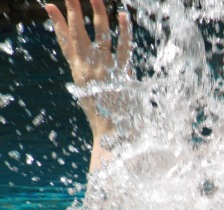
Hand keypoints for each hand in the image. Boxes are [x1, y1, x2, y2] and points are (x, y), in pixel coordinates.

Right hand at [46, 0, 130, 138]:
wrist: (114, 134)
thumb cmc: (103, 116)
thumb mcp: (88, 95)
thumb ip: (85, 78)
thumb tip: (82, 66)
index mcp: (78, 73)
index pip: (65, 43)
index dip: (57, 23)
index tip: (50, 6)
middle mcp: (88, 68)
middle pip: (78, 32)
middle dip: (73, 9)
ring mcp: (105, 69)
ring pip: (100, 34)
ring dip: (97, 12)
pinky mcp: (123, 72)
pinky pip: (123, 46)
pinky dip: (124, 30)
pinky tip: (123, 15)